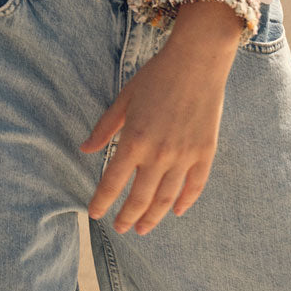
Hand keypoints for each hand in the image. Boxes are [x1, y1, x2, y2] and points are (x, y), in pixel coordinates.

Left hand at [81, 0, 241, 232]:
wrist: (197, 61)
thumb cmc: (156, 76)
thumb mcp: (124, 99)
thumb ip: (105, 128)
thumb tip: (85, 150)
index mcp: (134, 140)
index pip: (113, 182)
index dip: (102, 201)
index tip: (95, 214)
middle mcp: (159, 154)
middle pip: (140, 198)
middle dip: (127, 217)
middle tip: (120, 228)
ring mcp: (184, 156)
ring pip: (166, 199)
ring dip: (153, 217)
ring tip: (143, 228)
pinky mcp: (205, 153)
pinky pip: (195, 186)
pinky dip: (185, 202)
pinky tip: (176, 211)